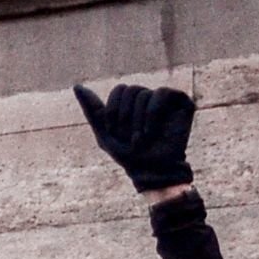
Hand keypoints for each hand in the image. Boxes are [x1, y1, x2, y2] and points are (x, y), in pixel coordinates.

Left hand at [75, 81, 194, 195]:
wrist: (151, 172)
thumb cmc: (129, 156)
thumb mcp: (104, 133)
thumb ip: (93, 110)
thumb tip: (76, 86)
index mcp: (133, 103)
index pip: (120, 89)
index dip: (113, 110)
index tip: (114, 132)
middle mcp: (150, 98)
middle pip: (131, 90)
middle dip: (125, 117)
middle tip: (130, 138)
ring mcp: (167, 101)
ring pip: (144, 94)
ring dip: (137, 121)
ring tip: (141, 139)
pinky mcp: (182, 103)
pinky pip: (162, 93)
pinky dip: (152, 113)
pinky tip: (151, 130)